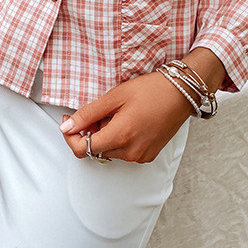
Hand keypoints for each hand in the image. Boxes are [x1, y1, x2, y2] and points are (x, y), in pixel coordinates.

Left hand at [59, 71, 195, 163]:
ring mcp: (140, 156)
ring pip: (109, 151)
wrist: (181, 93)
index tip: (69, 122)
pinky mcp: (148, 155)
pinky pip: (124, 151)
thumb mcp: (115, 97)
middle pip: (95, 150)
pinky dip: (119, 139)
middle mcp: (130, 152)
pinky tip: (127, 121)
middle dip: (90, 132)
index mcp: (120, 136)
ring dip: (105, 135)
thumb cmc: (151, 90)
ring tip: (117, 113)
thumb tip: (66, 126)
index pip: (82, 149)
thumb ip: (88, 114)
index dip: (70, 136)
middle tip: (99, 110)